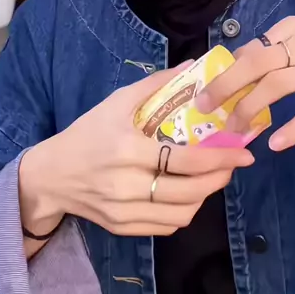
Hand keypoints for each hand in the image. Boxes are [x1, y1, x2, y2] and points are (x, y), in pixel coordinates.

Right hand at [20, 64, 253, 243]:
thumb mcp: (117, 101)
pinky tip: (189, 194)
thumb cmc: (87, 132)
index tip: (243, 153)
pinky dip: (185, 212)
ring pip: (182, 213)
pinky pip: (166, 227)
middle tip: (233, 165)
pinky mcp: (122, 228)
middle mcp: (126, 184)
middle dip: (220, 178)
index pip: (185, 159)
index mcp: (127, 149)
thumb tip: (193, 66)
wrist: (51, 175)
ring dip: (205, 196)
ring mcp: (124, 210)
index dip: (220, 158)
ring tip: (214, 178)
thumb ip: (156, 84)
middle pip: (189, 191)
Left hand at [196, 17, 294, 150]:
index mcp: (292, 30)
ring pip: (275, 87)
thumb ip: (274, 47)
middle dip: (224, 86)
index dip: (225, 70)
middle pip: (255, 64)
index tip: (207, 87)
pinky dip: (291, 130)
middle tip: (204, 107)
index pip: (250, 49)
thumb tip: (236, 64)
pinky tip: (274, 144)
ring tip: (233, 129)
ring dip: (249, 109)